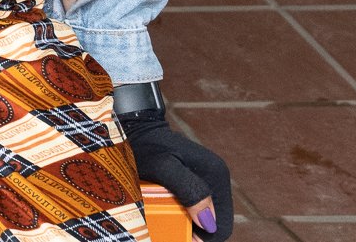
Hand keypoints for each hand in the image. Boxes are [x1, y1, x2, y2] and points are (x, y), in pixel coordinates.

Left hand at [121, 107, 231, 239]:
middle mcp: (215, 178)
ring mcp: (205, 180)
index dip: (204, 238)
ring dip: (188, 226)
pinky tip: (166, 214)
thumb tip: (208, 223)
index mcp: (216, 175)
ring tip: (168, 225)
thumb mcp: (164, 167)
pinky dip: (182, 216)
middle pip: (213, 223)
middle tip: (172, 234)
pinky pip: (193, 207)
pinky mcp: (193, 181)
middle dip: (195, 233)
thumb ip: (189, 191)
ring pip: (203, 218)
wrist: (133, 125)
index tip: (183, 239)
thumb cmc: (144, 144)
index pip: (221, 225)